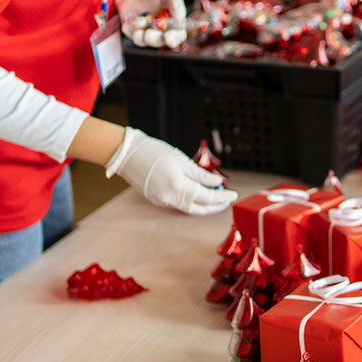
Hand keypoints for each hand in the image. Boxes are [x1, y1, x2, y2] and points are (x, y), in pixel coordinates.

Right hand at [104, 127, 236, 214]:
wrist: (128, 154)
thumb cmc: (154, 152)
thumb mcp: (182, 160)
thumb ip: (201, 175)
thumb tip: (218, 183)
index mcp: (178, 186)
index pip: (206, 197)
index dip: (221, 197)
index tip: (233, 194)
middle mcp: (170, 198)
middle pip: (198, 208)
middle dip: (215, 207)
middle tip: (227, 201)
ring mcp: (162, 201)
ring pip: (188, 209)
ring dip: (203, 206)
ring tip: (216, 198)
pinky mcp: (157, 200)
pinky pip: (179, 205)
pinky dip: (191, 202)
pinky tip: (198, 196)